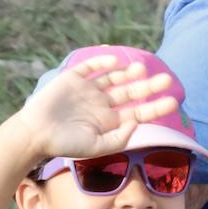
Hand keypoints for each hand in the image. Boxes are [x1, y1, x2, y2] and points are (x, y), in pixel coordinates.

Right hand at [16, 53, 176, 164]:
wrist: (35, 134)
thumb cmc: (65, 145)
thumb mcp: (96, 147)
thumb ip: (119, 138)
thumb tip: (138, 122)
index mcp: (109, 121)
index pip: (138, 112)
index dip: (155, 107)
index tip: (173, 101)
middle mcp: (102, 104)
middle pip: (131, 92)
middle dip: (148, 87)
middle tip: (167, 80)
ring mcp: (88, 90)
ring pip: (114, 78)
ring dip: (129, 73)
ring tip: (143, 69)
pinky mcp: (73, 78)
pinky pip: (91, 66)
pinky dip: (102, 61)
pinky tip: (115, 61)